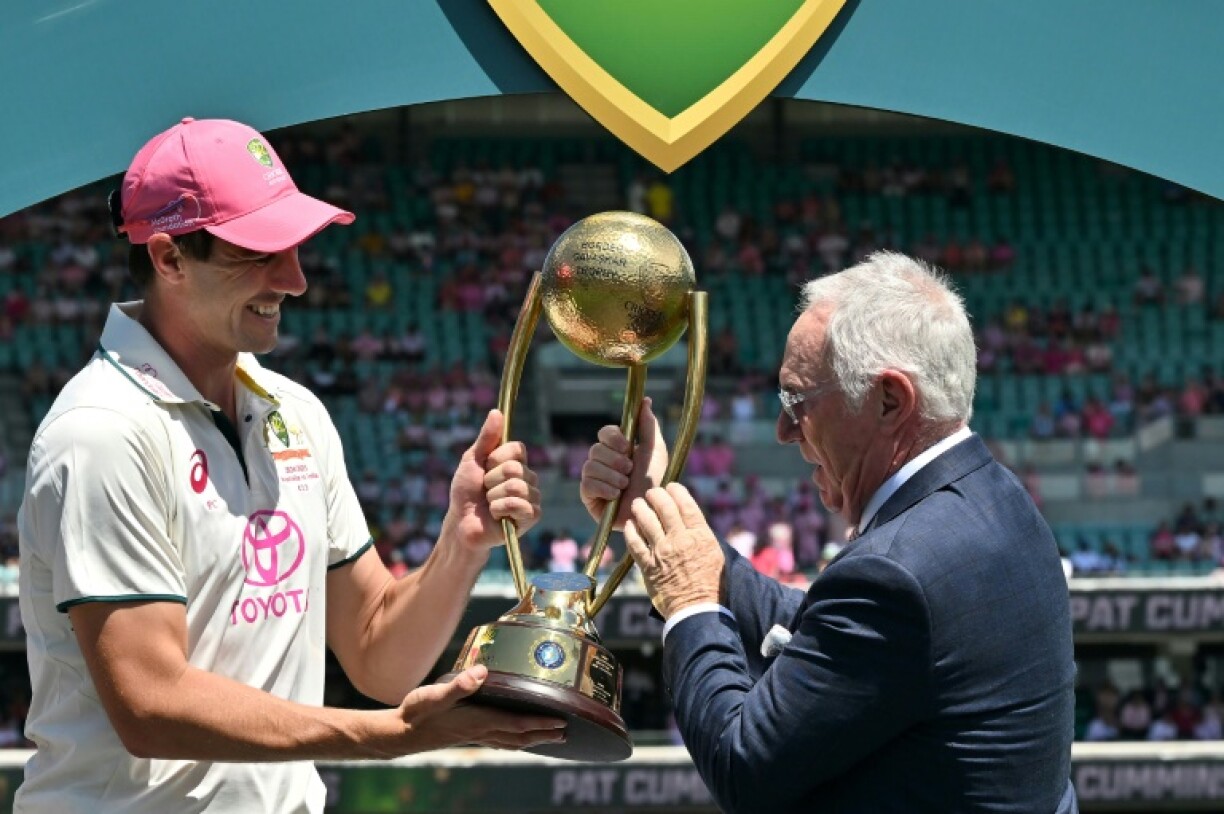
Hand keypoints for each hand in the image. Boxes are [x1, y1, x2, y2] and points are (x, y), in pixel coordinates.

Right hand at [392, 666, 566, 752]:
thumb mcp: (434, 696)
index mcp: (478, 721)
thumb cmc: (416, 713)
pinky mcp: (469, 734)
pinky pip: (501, 740)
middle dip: (544, 734)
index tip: (561, 722)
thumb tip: (481, 672)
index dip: (540, 723)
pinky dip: (516, 740)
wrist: (400, 734)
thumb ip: (458, 685)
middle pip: (520, 736)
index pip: (517, 724)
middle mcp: (481, 731)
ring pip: (512, 741)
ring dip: (534, 740)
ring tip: (552, 739)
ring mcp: (476, 735)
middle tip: (566, 733)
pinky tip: (518, 737)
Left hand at [448, 410, 540, 551]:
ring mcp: (532, 497)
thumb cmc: (466, 493)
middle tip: (485, 490)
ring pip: (515, 486)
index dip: (496, 458)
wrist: (461, 522)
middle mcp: (528, 478)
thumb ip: (486, 438)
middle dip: (491, 480)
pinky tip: (497, 516)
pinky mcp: (532, 516)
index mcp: (517, 462)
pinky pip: (519, 505)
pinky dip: (500, 509)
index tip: (485, 468)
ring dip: (493, 496)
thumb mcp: (472, 460)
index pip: (517, 448)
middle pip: (515, 468)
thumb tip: (497, 412)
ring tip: (489, 504)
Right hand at [580, 397, 667, 530]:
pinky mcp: (589, 497)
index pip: (604, 433)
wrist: (653, 511)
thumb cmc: (656, 482)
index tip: (627, 446)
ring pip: (590, 466)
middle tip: (629, 470)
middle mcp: (603, 462)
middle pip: (595, 449)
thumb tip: (645, 400)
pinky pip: (587, 484)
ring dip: (612, 476)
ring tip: (625, 485)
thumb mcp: (655, 452)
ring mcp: (594, 479)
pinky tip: (615, 495)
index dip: (613, 438)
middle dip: (615, 460)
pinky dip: (604, 488)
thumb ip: (648, 426)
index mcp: (617, 449)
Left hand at [623, 483, 724, 618]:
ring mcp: (662, 553)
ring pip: (646, 520)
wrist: (696, 610)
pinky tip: (630, 525)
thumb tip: (690, 520)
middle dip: (656, 494)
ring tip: (637, 504)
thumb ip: (701, 535)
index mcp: (700, 536)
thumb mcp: (714, 555)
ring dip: (640, 507)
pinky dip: (631, 530)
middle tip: (651, 492)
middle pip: (664, 507)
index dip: (676, 491)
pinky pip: (635, 542)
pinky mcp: (648, 566)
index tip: (671, 486)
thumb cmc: (709, 584)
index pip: (686, 504)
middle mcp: (680, 540)